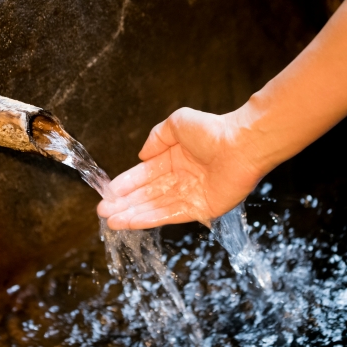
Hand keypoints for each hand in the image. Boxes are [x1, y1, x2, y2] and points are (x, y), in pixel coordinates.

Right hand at [97, 107, 263, 229]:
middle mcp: (180, 179)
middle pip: (147, 195)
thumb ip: (156, 138)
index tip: (108, 192)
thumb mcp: (177, 124)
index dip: (126, 184)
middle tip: (103, 211)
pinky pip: (170, 215)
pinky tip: (131, 222)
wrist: (242, 144)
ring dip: (131, 215)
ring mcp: (190, 196)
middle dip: (124, 203)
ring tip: (111, 221)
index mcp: (175, 160)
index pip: (145, 175)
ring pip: (154, 207)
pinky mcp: (200, 210)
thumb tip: (142, 156)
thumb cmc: (212, 130)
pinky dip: (149, 219)